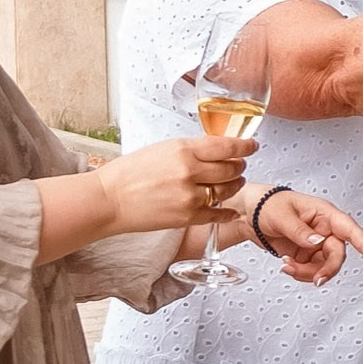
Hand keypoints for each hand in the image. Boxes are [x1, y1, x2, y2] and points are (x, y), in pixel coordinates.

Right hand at [102, 135, 255, 235]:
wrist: (110, 199)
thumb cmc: (130, 173)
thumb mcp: (162, 150)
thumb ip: (191, 150)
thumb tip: (217, 150)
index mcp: (183, 149)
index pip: (227, 146)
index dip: (245, 146)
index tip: (252, 146)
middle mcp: (189, 171)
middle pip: (232, 168)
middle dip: (239, 167)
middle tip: (239, 166)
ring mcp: (189, 196)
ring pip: (227, 190)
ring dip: (234, 186)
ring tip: (232, 183)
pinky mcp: (187, 217)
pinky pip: (217, 213)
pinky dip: (226, 211)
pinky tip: (229, 209)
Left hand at [238, 190, 362, 284]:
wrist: (249, 214)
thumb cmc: (268, 204)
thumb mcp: (282, 215)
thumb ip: (300, 231)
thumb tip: (318, 242)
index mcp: (324, 214)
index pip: (349, 229)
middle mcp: (324, 229)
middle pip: (337, 255)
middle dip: (326, 269)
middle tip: (314, 278)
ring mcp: (316, 243)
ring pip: (324, 266)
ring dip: (307, 272)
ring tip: (287, 266)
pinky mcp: (306, 254)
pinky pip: (311, 270)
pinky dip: (300, 273)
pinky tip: (286, 266)